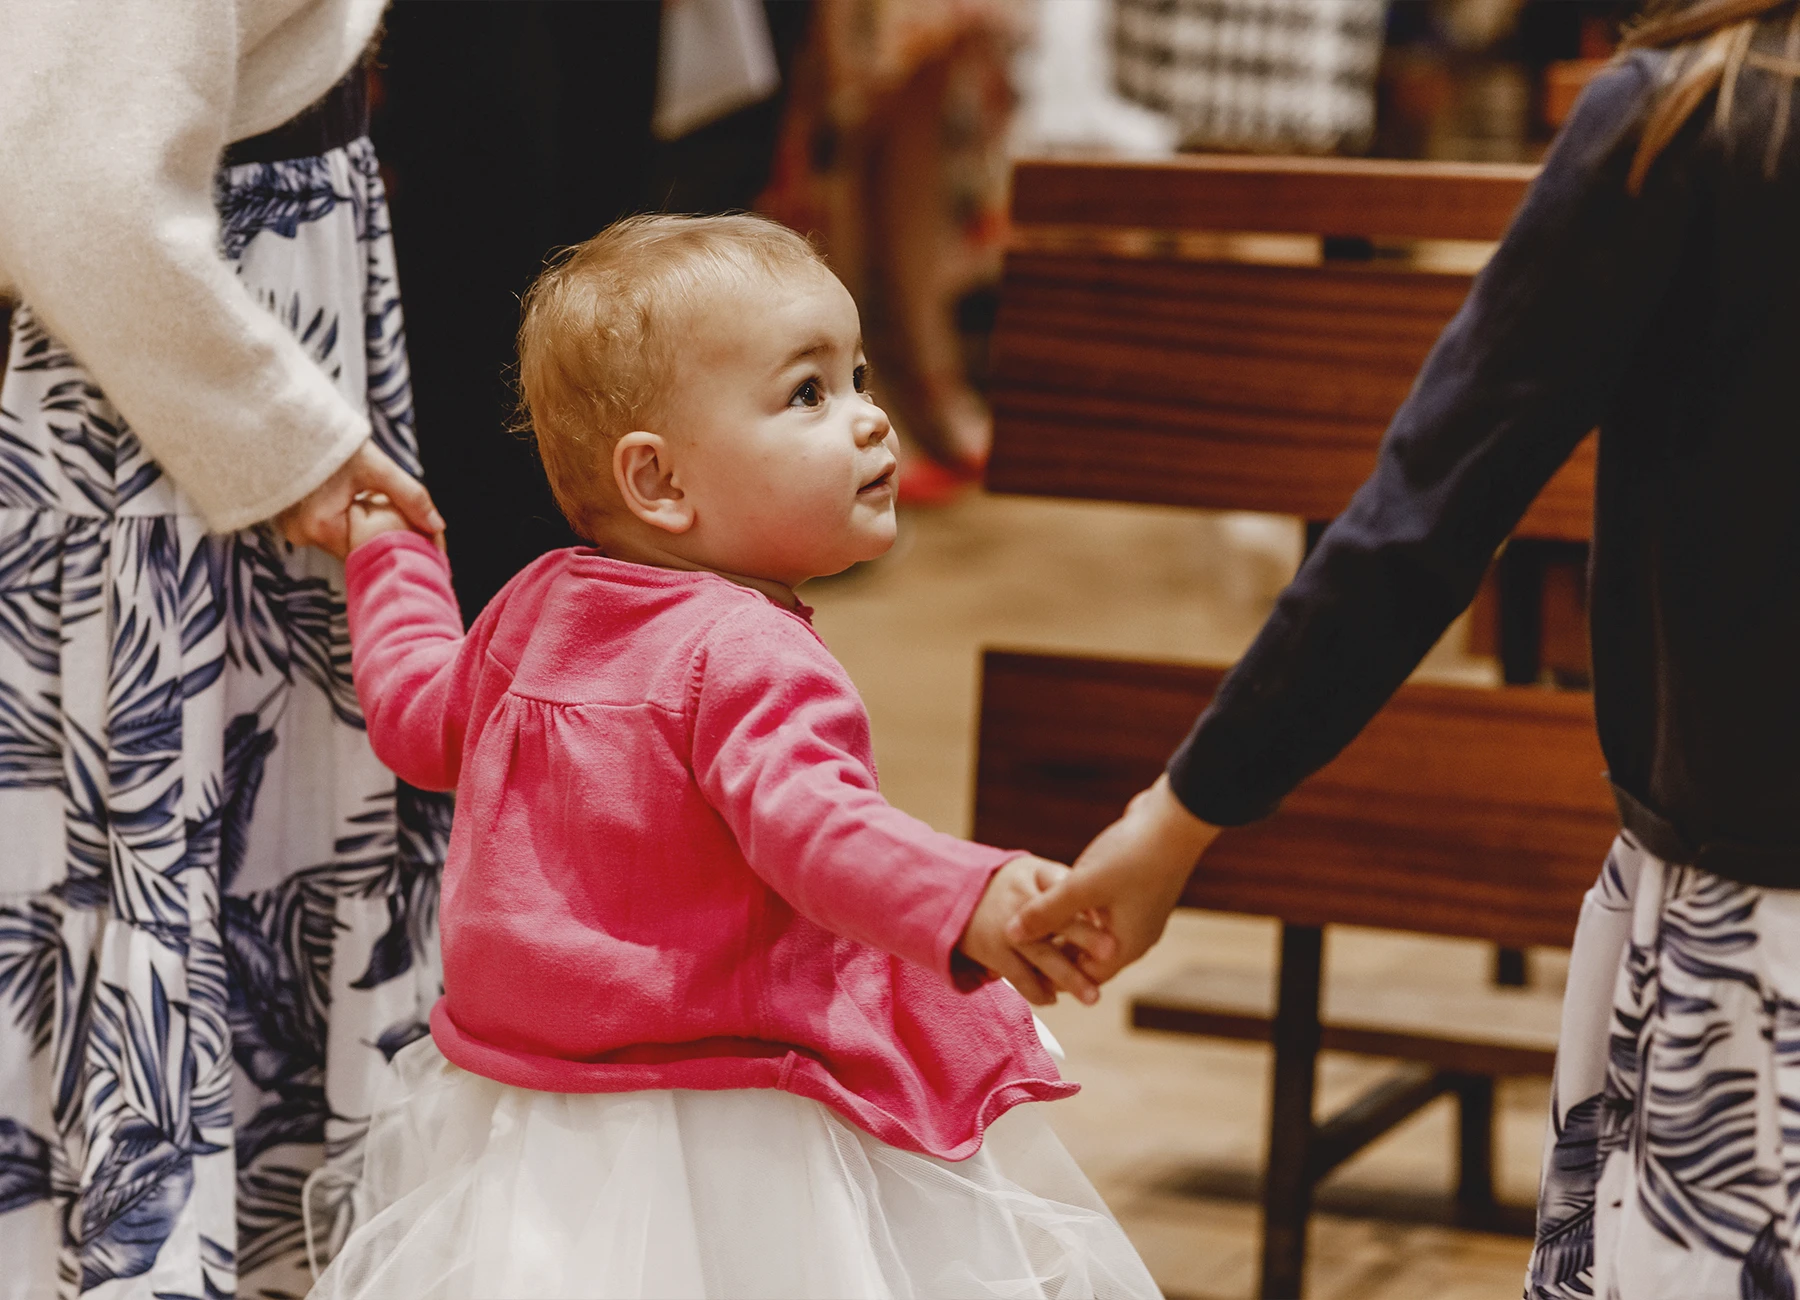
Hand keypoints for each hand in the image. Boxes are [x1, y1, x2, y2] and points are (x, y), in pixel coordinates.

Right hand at [276, 439, 445, 559]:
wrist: (293, 423)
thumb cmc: (331, 441)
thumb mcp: (377, 467)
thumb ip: (410, 497)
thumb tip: (436, 526)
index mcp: (320, 526)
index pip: (368, 550)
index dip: (396, 543)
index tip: (421, 539)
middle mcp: (303, 534)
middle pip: (356, 546)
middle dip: (383, 534)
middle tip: (410, 521)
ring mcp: (295, 529)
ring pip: (345, 537)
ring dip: (367, 525)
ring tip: (383, 505)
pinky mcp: (295, 520)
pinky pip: (332, 527)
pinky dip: (350, 518)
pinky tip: (359, 501)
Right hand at [958, 855, 1116, 1006]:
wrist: (956, 895)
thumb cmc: (1012, 886)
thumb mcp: (1034, 873)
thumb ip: (1066, 888)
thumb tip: (1109, 911)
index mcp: (1036, 876)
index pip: (1067, 889)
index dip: (1091, 904)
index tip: (1115, 915)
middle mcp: (1021, 900)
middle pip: (1057, 920)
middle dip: (1085, 937)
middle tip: (1113, 953)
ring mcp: (1006, 927)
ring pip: (1041, 955)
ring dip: (1068, 978)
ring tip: (1092, 996)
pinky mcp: (993, 951)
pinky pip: (1019, 977)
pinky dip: (1038, 991)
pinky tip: (1054, 998)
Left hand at [1006, 774, 1220, 984]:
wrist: (1176, 817)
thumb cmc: (1132, 857)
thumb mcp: (1082, 887)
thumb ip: (1045, 913)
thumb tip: (1010, 935)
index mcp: (1126, 945)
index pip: (1084, 977)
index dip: (1053, 974)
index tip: (1021, 963)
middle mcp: (1134, 933)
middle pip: (1086, 954)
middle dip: (1055, 947)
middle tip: (1020, 939)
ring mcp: (1136, 910)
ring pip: (1090, 927)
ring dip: (1063, 921)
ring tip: (1030, 912)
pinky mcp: (1133, 887)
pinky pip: (1098, 905)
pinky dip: (1076, 901)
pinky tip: (1055, 886)